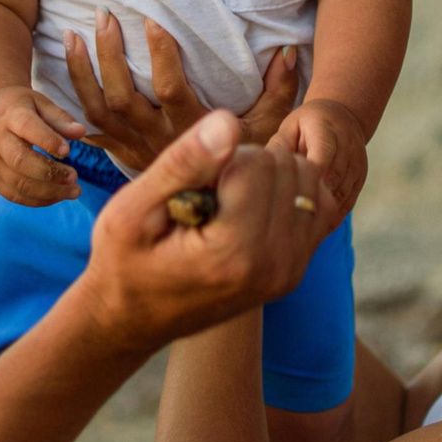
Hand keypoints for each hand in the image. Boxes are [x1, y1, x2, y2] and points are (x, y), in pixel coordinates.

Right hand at [0, 86, 85, 205]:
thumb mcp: (41, 104)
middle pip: (20, 161)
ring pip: (18, 183)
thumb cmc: (21, 108)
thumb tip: (81, 132)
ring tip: (74, 191)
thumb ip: (60, 118)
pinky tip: (58, 196)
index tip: (68, 151)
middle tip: (75, 178)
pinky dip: (39, 200)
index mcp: (9, 116)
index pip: (26, 127)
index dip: (47, 140)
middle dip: (50, 173)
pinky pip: (14, 195)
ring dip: (49, 192)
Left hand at [64, 9, 298, 176]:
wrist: (208, 213)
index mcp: (190, 129)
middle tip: (104, 15)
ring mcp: (132, 146)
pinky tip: (62, 65)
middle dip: (109, 54)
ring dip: (82, 70)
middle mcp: (156, 139)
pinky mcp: (118, 150)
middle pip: (122, 96)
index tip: (151, 20)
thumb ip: (279, 90)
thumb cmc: (240, 160)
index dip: (160, 55)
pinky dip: (70, 97)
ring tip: (73, 32)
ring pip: (98, 108)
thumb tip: (286, 51)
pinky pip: (87, 125)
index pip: (170, 89)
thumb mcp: (267, 128)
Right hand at [78, 110, 332, 354]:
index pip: (257, 161)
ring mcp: (291, 270)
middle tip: (206, 193)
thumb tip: (230, 122)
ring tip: (227, 199)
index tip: (189, 187)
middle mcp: (275, 264)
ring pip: (308, 179)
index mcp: (235, 252)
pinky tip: (250, 206)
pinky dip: (288, 193)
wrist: (134, 320)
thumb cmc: (124, 262)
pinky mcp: (297, 269)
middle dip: (246, 163)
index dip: (217, 158)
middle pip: (286, 166)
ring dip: (270, 174)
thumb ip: (183, 164)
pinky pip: (317, 204)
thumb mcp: (131, 211)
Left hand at [272, 96, 367, 226]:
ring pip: (341, 195)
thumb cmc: (306, 126)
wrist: (342, 117)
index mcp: (326, 130)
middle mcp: (347, 146)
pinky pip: (347, 203)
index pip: (321, 156)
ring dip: (321, 213)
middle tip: (287, 224)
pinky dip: (331, 218)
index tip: (286, 199)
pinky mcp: (361, 178)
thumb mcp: (289, 129)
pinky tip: (312, 231)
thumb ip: (278, 148)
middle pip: (332, 179)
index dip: (306, 179)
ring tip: (297, 233)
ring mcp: (357, 164)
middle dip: (311, 201)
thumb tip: (260, 171)